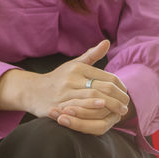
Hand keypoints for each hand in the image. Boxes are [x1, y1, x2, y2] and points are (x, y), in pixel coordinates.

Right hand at [0, 40, 131, 135]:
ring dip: (109, 105)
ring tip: (120, 111)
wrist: (32, 91)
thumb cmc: (57, 79)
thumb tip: (106, 42)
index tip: (126, 94)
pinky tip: (102, 115)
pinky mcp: (58, 106)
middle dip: (117, 98)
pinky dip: (93, 111)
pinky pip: (79, 109)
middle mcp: (72, 79)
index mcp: (78, 68)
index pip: (107, 77)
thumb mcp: (73, 65)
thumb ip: (91, 55)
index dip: (120, 87)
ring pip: (92, 98)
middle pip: (102, 88)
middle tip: (126, 106)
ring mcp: (64, 93)